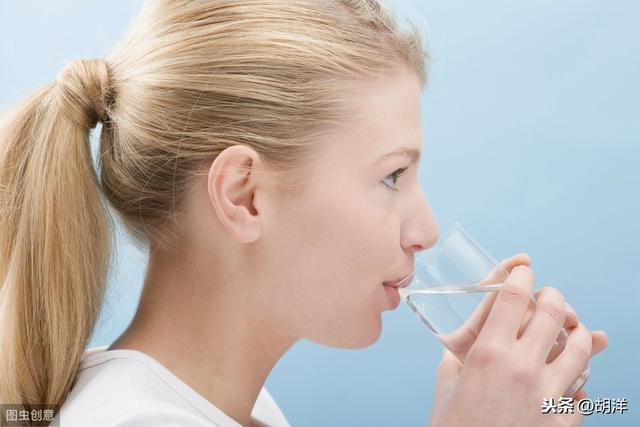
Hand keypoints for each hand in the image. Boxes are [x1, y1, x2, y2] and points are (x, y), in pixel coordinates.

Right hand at [428, 253, 607, 426]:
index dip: (519, 276)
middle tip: (549, 295)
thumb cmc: (452, 426)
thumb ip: (459, 352)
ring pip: (581, 346)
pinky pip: (584, 390)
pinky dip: (579, 381)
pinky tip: (571, 381)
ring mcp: (549, 395)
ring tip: (573, 330)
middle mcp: (522, 368)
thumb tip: (468, 335)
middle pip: (553, 311)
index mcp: (488, 354)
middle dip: (553, 295)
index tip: (522, 271)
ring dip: (577, 332)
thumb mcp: (448, 381)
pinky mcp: (564, 421)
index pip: (512, 297)